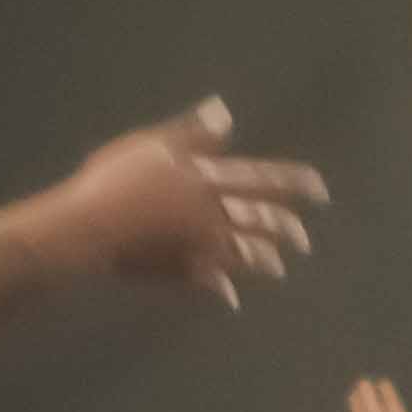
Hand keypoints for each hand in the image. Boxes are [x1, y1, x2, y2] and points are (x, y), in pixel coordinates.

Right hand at [67, 99, 328, 305]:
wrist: (90, 227)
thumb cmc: (116, 179)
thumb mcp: (153, 144)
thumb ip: (192, 131)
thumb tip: (225, 112)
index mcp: (208, 179)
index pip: (262, 179)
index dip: (293, 184)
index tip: (321, 191)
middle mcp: (212, 214)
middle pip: (259, 222)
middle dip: (285, 230)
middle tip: (305, 241)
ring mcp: (198, 247)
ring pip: (242, 254)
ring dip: (263, 260)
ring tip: (278, 268)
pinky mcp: (179, 271)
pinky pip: (208, 282)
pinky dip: (223, 289)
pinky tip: (231, 299)